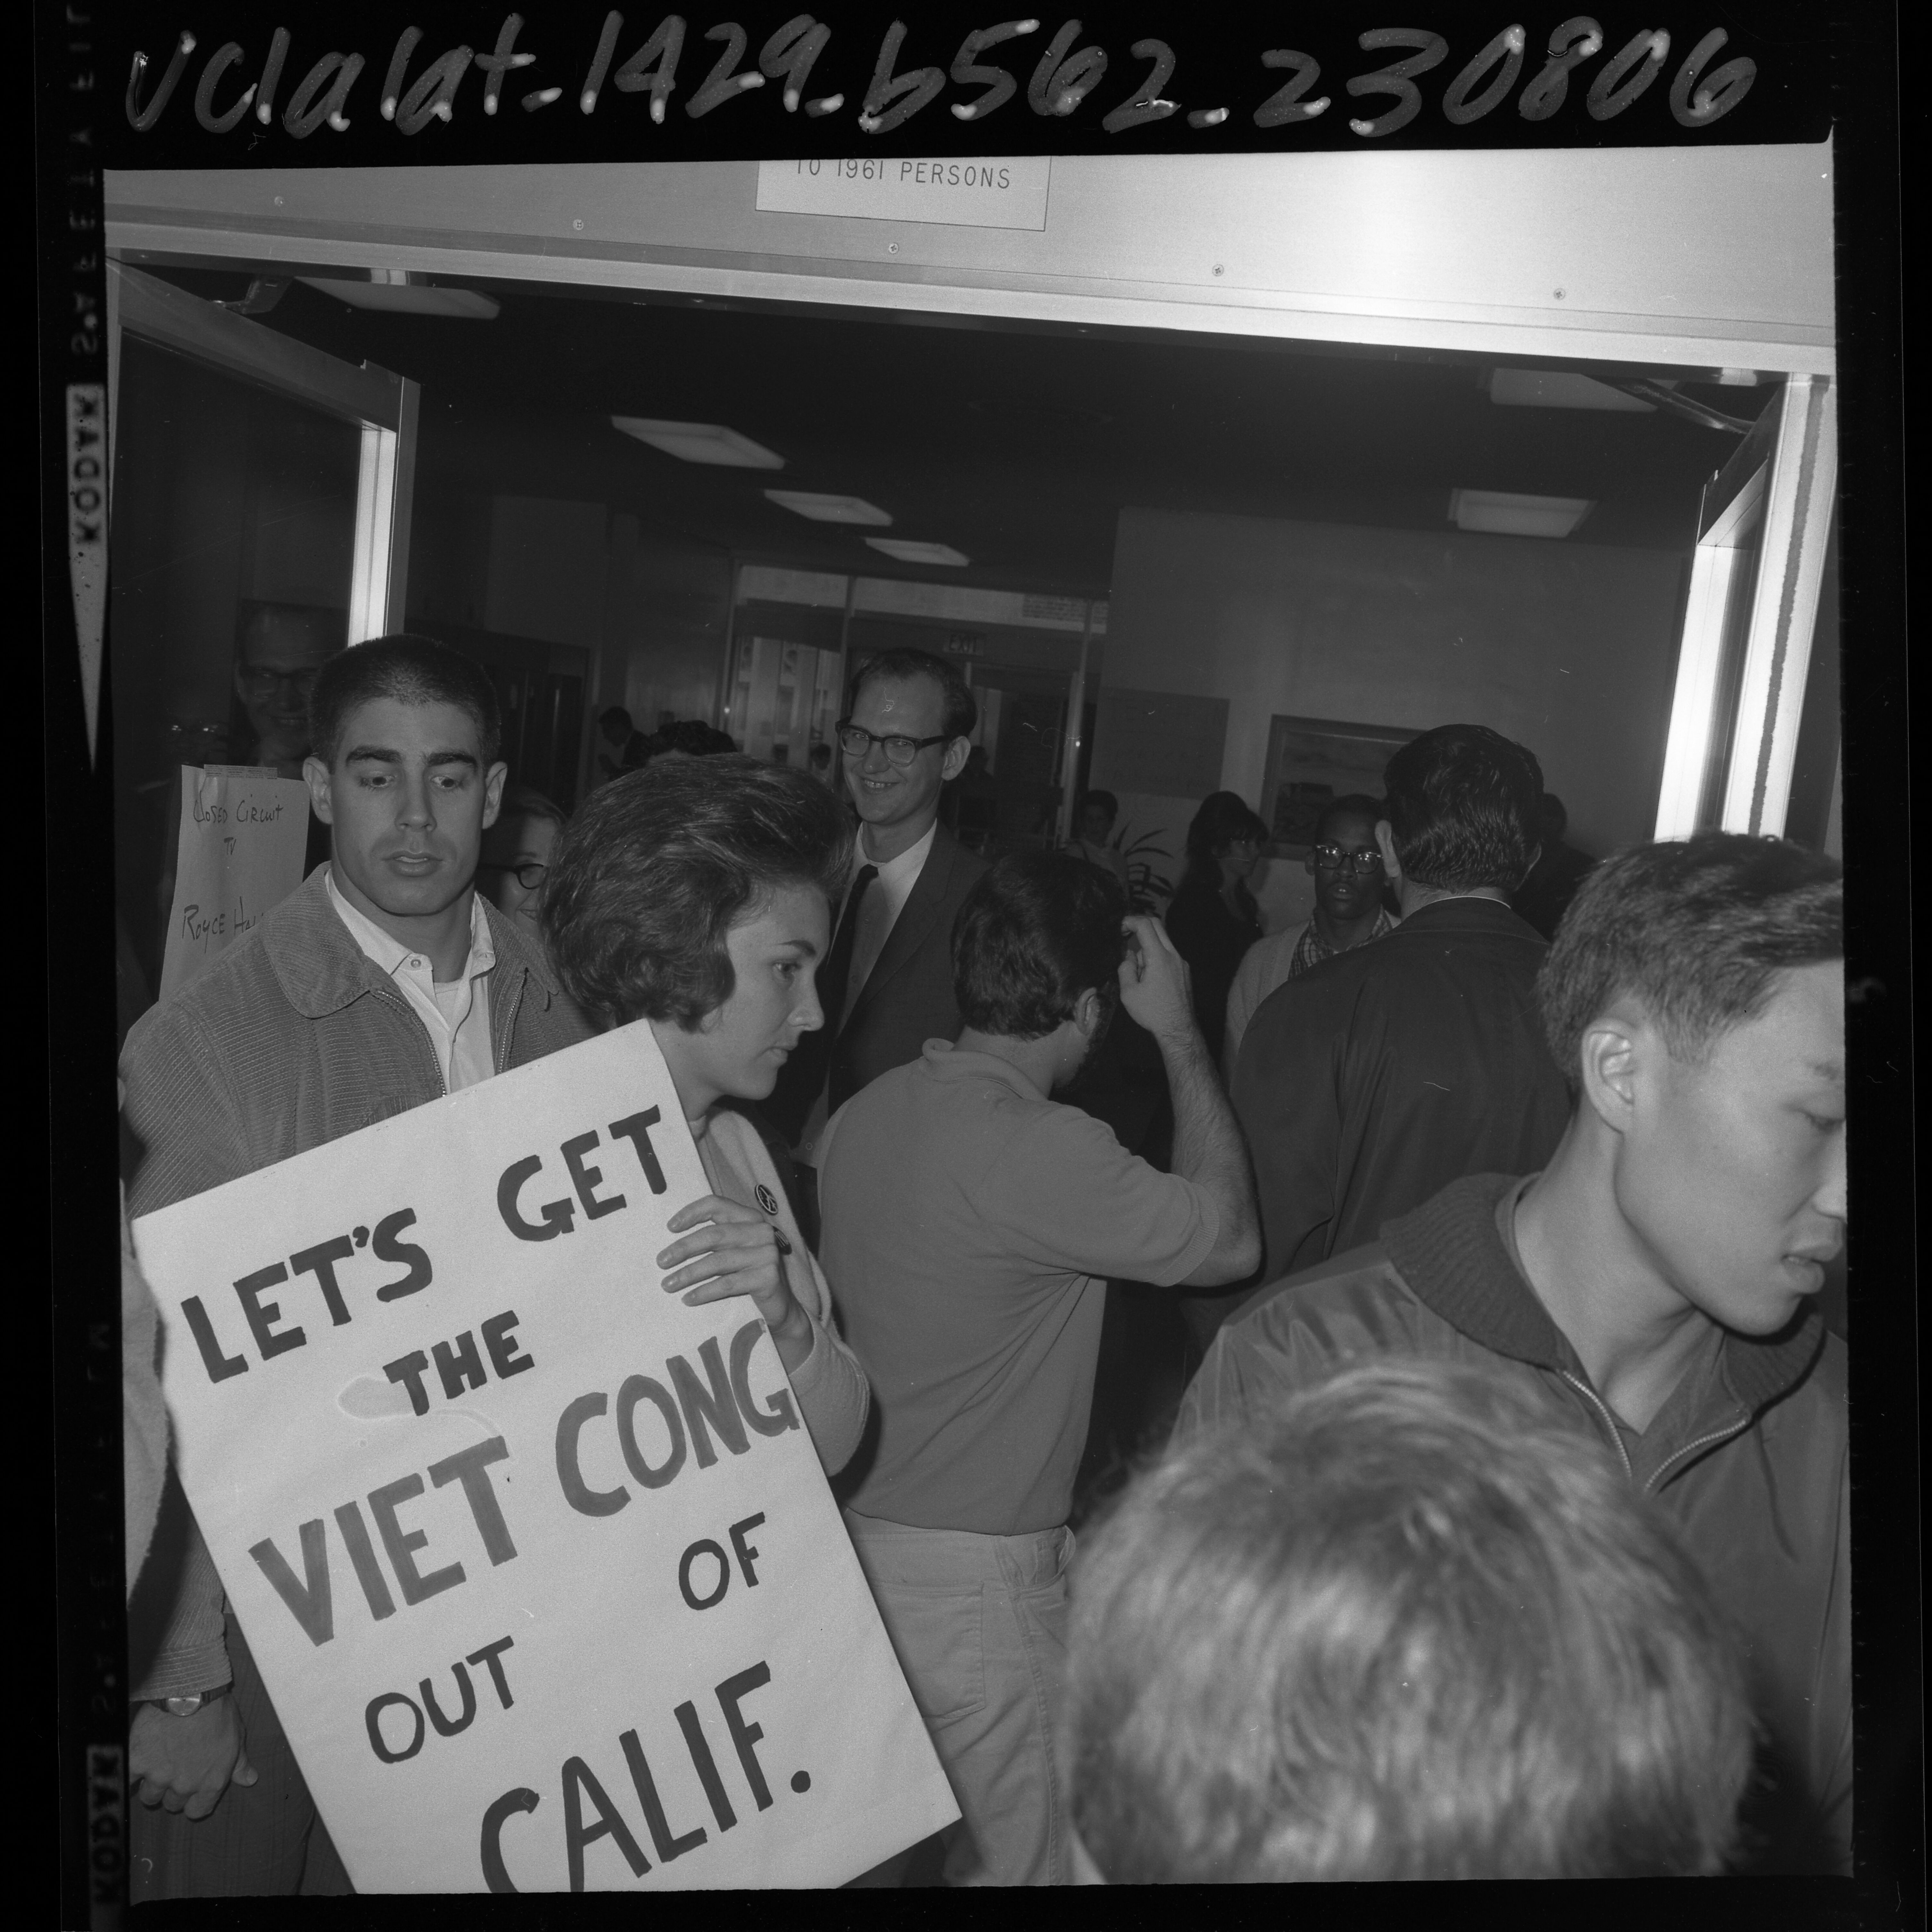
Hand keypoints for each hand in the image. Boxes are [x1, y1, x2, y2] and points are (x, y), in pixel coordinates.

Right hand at [130, 1697, 255, 1819]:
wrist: (191, 1690)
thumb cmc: (218, 1712)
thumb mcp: (237, 1738)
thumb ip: (240, 1763)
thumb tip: (249, 1780)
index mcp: (211, 1782)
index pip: (198, 1811)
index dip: (194, 1802)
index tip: (191, 1790)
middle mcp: (185, 1785)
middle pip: (172, 1803)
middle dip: (173, 1790)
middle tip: (175, 1768)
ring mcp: (159, 1776)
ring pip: (150, 1796)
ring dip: (152, 1783)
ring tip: (159, 1761)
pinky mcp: (138, 1763)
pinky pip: (128, 1780)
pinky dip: (132, 1773)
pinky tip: (138, 1761)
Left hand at [657, 1195, 809, 1349]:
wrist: (780, 1305)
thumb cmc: (747, 1275)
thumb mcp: (734, 1251)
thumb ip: (715, 1240)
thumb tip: (672, 1245)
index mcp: (750, 1218)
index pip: (718, 1205)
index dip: (692, 1213)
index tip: (669, 1227)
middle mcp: (760, 1231)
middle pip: (714, 1235)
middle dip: (683, 1248)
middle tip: (661, 1262)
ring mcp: (767, 1254)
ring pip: (718, 1261)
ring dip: (688, 1274)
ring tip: (668, 1285)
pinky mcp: (768, 1277)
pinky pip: (728, 1284)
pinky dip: (704, 1292)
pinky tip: (688, 1299)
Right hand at [1118, 914, 1197, 1042]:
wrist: (1178, 1029)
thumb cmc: (1153, 1012)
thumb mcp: (1129, 992)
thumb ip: (1126, 969)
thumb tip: (1128, 957)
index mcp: (1159, 957)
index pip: (1146, 925)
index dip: (1130, 921)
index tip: (1120, 928)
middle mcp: (1173, 955)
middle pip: (1158, 925)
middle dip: (1140, 925)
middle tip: (1126, 935)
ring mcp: (1181, 963)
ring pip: (1163, 941)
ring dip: (1147, 946)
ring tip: (1138, 971)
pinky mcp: (1184, 971)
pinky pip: (1168, 955)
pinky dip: (1156, 956)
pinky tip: (1149, 978)